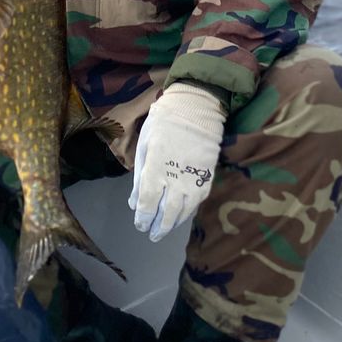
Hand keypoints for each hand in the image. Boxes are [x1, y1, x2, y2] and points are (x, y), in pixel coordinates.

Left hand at [128, 82, 226, 241]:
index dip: (143, 218)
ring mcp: (193, 179)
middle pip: (167, 213)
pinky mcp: (207, 177)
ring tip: (165, 230)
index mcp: (156, 169)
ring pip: (184, 211)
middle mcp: (175, 179)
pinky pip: (198, 202)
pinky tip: (182, 215)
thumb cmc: (163, 122)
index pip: (148, 204)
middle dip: (157, 227)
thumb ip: (140, 177)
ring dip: (173, 224)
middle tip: (152, 235)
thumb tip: (134, 203)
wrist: (195, 106)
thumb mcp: (144, 146)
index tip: (140, 224)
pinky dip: (189, 212)